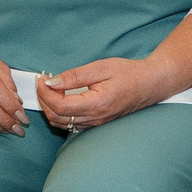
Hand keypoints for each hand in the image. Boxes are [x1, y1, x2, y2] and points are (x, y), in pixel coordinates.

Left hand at [36, 56, 166, 131]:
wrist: (149, 84)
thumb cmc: (129, 74)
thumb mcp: (101, 68)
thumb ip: (75, 76)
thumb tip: (51, 82)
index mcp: (96, 104)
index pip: (59, 106)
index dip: (45, 93)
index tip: (42, 78)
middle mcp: (94, 118)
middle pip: (56, 117)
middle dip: (44, 99)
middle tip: (43, 81)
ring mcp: (95, 123)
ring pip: (61, 123)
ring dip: (50, 107)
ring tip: (50, 87)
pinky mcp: (95, 122)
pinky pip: (70, 123)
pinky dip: (59, 112)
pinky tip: (60, 96)